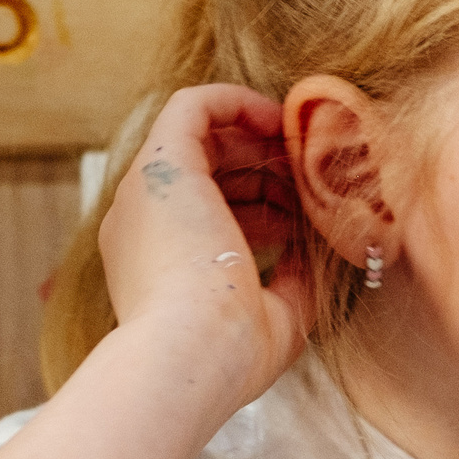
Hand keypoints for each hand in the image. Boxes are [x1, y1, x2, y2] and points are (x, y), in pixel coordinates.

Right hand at [98, 85, 314, 407]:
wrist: (191, 356)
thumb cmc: (228, 354)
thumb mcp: (273, 316)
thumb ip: (290, 281)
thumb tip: (312, 254)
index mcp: (160, 264)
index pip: (210, 213)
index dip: (265, 201)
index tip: (307, 207)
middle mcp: (144, 224)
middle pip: (206, 171)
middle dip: (264, 166)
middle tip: (314, 173)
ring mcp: (148, 193)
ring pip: (199, 136)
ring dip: (257, 137)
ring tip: (307, 151)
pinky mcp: (161, 166)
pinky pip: (191, 106)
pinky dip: (236, 102)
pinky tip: (279, 119)